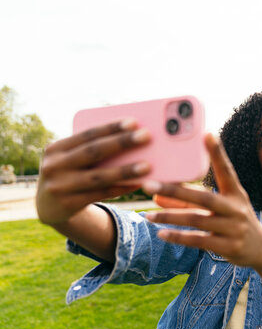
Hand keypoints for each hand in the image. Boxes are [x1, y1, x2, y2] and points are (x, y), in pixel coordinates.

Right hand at [36, 118, 151, 225]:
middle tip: (146, 135)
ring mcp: (60, 187)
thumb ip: (91, 149)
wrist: (48, 207)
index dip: (111, 128)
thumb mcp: (70, 159)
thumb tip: (130, 139)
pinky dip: (121, 188)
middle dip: (122, 142)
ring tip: (147, 165)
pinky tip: (138, 183)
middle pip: (94, 152)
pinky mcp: (69, 205)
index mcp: (56, 149)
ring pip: (99, 177)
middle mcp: (54, 166)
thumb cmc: (70, 173)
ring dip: (125, 171)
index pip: (88, 134)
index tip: (134, 121)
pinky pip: (102, 194)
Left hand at [143, 134, 261, 268]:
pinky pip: (198, 241)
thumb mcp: (220, 208)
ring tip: (148, 215)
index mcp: (236, 193)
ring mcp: (233, 229)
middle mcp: (236, 209)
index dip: (217, 153)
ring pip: (197, 220)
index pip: (226, 170)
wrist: (261, 249)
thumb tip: (157, 196)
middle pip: (204, 198)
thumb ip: (190, 201)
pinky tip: (161, 234)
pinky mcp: (228, 247)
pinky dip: (178, 237)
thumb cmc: (234, 222)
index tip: (207, 133)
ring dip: (170, 217)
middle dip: (175, 191)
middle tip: (150, 184)